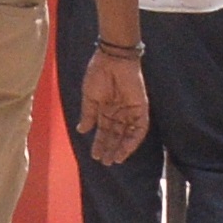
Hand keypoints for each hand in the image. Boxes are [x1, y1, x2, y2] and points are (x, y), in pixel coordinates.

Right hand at [78, 48, 150, 168]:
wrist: (112, 60)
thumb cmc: (97, 74)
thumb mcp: (89, 96)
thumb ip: (88, 114)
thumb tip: (81, 130)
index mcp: (105, 108)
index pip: (103, 130)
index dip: (99, 142)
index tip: (94, 154)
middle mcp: (118, 113)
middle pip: (115, 135)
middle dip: (109, 148)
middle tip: (104, 162)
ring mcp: (130, 112)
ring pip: (126, 135)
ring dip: (121, 148)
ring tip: (114, 160)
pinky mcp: (141, 110)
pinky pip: (138, 130)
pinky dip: (132, 141)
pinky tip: (124, 150)